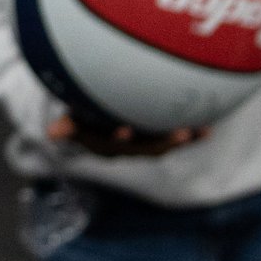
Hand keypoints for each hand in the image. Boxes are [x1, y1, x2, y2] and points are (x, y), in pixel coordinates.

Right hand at [46, 113, 207, 157]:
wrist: (94, 119)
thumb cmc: (80, 111)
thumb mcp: (72, 116)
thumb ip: (68, 126)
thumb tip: (52, 133)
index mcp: (100, 144)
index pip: (108, 144)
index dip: (118, 138)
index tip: (125, 130)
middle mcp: (122, 149)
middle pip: (142, 149)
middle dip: (161, 140)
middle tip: (180, 132)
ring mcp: (140, 146)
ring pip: (159, 146)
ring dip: (178, 139)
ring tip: (194, 131)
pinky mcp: (157, 140)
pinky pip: (174, 139)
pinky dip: (191, 135)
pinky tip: (208, 129)